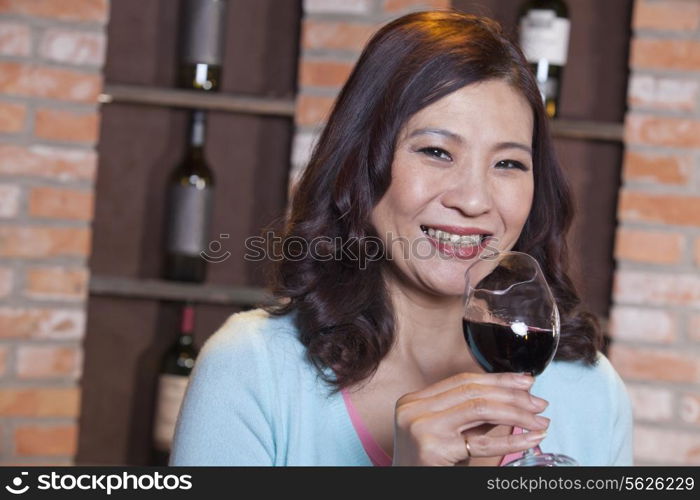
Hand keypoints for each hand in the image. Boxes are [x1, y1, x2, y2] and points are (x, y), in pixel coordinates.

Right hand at [392, 372, 548, 465]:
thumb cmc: (427, 466)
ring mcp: (422, 427)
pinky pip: (482, 442)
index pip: (463, 380)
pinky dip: (512, 440)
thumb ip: (470, 416)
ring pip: (480, 409)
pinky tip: (530, 439)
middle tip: (539, 403)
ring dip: (517, 414)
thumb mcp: (444, 433)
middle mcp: (414, 409)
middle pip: (473, 392)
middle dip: (512, 395)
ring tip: (539, 421)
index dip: (497, 379)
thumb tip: (511, 398)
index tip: (524, 381)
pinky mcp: (433, 449)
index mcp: (413, 400)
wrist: (405, 490)